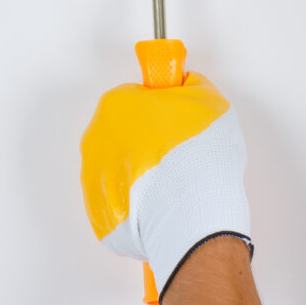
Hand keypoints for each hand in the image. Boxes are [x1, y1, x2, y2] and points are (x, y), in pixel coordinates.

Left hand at [78, 39, 251, 303]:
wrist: (191, 211)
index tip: (177, 119)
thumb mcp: (210, 101)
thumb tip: (187, 87)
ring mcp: (94, 181)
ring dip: (142, 175)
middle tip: (180, 154)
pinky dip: (140, 206)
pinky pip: (122, 205)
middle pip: (123, 134)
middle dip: (148, 142)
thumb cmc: (197, 156)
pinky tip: (165, 205)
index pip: (136, 97)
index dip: (161, 108)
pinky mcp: (102, 217)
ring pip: (120, 171)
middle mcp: (95, 141)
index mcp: (116, 106)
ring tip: (175, 184)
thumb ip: (192, 88)